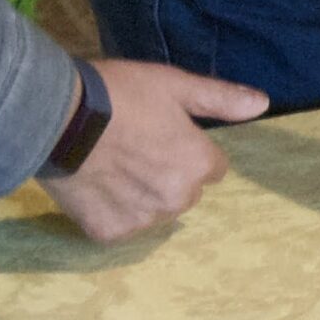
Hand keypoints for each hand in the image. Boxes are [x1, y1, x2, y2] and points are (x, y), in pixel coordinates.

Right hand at [42, 61, 266, 243]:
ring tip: (111, 162)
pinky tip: (95, 182)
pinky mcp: (108, 233)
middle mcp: (177, 200)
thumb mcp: (174, 85)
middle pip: (183, 190)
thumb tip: (261, 104)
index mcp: (199, 165)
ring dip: (140, 193)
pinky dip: (110, 208)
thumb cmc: (121, 94)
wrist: (58, 118)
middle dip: (166, 173)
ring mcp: (142, 221)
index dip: (187, 147)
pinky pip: (120, 223)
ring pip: (153, 209)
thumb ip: (221, 99)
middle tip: (134, 145)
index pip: (212, 167)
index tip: (161, 132)